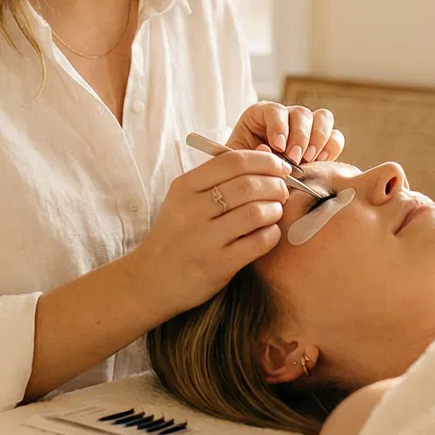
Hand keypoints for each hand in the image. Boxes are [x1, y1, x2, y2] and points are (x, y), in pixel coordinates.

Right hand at [126, 149, 291, 315]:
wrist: (151, 279)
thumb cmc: (175, 235)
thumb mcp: (184, 199)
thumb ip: (218, 178)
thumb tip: (264, 156)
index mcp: (184, 187)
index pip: (233, 161)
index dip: (265, 161)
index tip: (280, 167)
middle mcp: (192, 210)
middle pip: (248, 185)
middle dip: (275, 185)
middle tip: (282, 190)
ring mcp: (205, 239)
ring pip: (256, 212)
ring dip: (275, 209)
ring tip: (276, 211)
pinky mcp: (218, 265)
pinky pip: (258, 242)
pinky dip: (272, 233)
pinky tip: (270, 232)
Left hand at [228, 101, 344, 163]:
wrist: (253, 185)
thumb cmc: (242, 171)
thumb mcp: (240, 162)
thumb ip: (252, 155)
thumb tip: (268, 149)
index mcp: (261, 115)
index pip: (276, 110)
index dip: (279, 126)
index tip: (278, 146)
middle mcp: (287, 117)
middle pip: (301, 113)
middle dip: (300, 136)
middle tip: (294, 158)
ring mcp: (307, 129)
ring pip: (323, 118)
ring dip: (317, 139)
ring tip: (308, 160)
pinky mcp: (322, 145)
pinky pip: (335, 137)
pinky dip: (331, 147)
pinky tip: (320, 161)